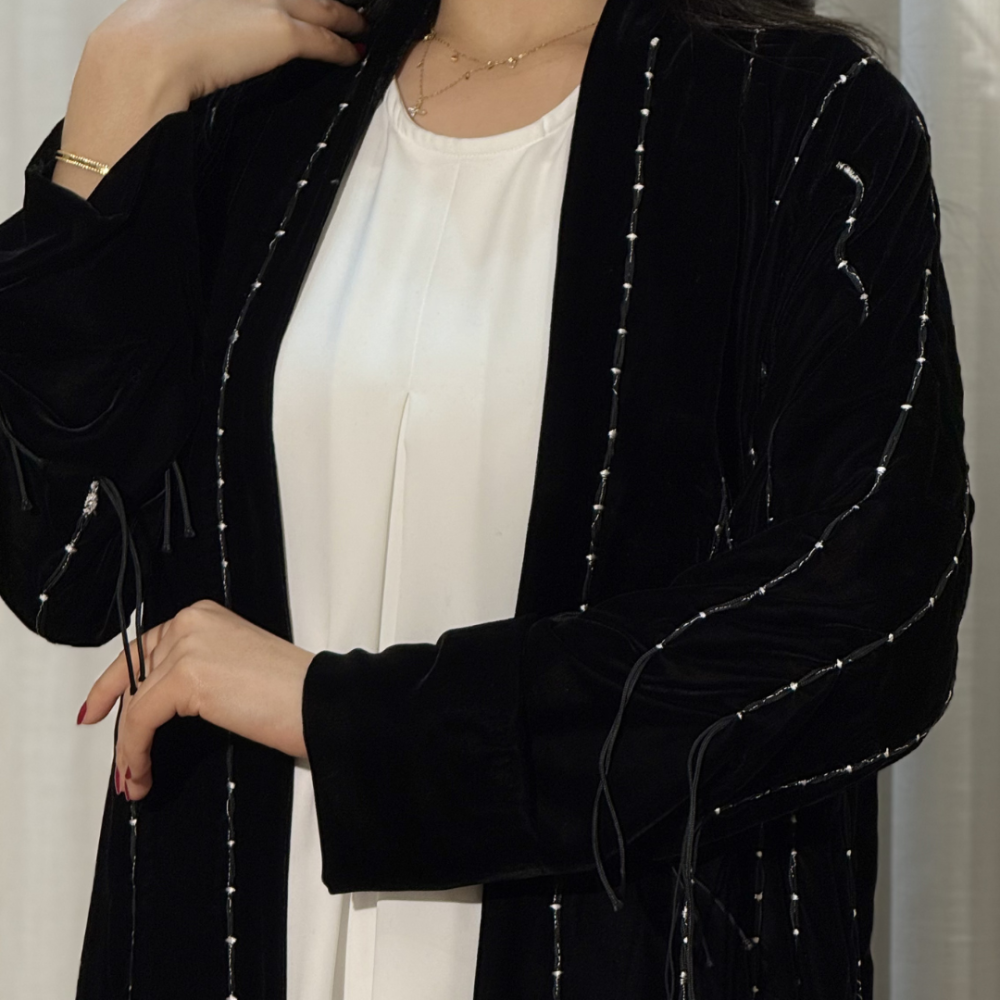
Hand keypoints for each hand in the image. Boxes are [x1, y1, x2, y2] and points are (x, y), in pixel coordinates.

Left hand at [78, 599, 314, 801]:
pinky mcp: (187, 675)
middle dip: (122, 726)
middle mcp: (191, 622)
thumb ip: (198, 671)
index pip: (144, 650)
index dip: (113, 684)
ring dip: (129, 750)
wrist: (319, 702)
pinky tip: (141, 774)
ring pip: (136, 704)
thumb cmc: (293, 693)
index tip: (94, 709)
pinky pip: (142, 720)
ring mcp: (188, 646)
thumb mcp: (236, 668)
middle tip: (121, 765)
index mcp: (205, 616)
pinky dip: (135, 752)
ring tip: (136, 780)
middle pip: (134, 677)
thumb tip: (164, 705)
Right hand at [87, 0, 368, 104]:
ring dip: (345, 18)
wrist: (148, 55)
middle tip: (348, 7)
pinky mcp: (282, 33)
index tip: (301, 1)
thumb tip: (206, 25)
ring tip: (359, 26)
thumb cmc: (149, 41)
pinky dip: (344, 47)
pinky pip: (326, 40)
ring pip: (323, 6)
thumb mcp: (172, 11)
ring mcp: (269, 2)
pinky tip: (354, 53)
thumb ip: (199, 10)